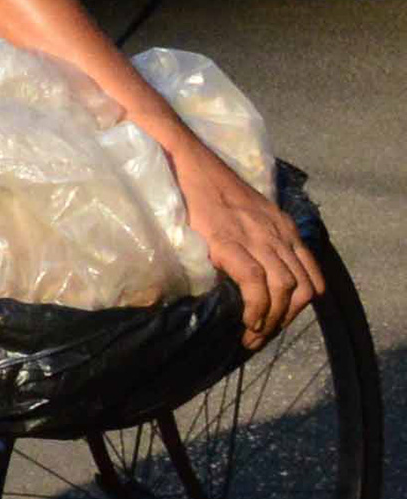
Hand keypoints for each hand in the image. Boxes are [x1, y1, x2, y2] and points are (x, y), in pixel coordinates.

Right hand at [165, 131, 318, 346]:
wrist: (187, 161)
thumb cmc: (206, 187)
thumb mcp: (244, 214)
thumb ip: (254, 237)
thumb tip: (248, 271)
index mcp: (283, 228)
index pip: (311, 276)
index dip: (299, 307)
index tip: (275, 323)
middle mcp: (278, 233)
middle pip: (302, 288)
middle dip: (285, 320)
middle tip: (260, 337)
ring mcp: (256, 237)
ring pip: (284, 289)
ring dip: (271, 320)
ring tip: (251, 336)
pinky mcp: (230, 241)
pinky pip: (257, 282)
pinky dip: (256, 308)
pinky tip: (246, 321)